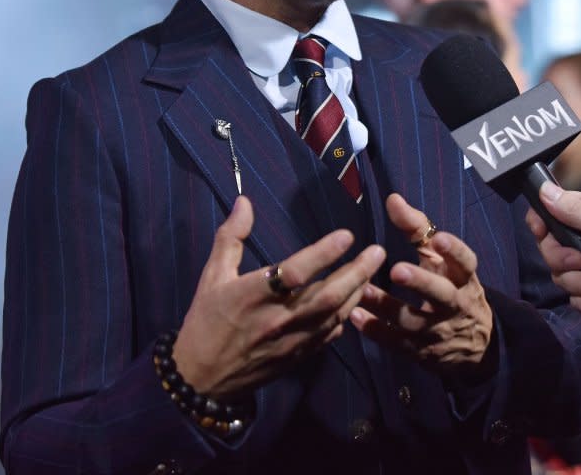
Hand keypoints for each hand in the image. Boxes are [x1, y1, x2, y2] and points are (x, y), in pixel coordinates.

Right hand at [173, 195, 385, 399]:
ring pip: (335, 316)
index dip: (323, 253)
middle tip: (378, 251)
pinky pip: (330, 336)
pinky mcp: (298, 357)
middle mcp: (278, 318)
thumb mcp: (212, 275)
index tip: (347, 234)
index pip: (295, 271)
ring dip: (357, 292)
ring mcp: (291, 341)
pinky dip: (346, 317)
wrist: (201, 379)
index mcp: (254, 295)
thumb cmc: (206, 320)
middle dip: (357, 272)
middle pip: (327, 295)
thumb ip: (231, 237)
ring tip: (373, 270)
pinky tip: (356, 301)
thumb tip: (244, 201)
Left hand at [350, 193, 492, 371]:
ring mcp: (439, 330)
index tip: (439, 240)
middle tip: (397, 270)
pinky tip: (356, 317)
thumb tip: (392, 198)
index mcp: (463, 276)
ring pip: (414, 320)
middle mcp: (455, 303)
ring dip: (387, 306)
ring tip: (362, 291)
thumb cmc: (449, 283)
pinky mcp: (423, 351)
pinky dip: (377, 331)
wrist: (474, 341)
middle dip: (421, 282)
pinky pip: (399, 342)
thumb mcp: (439, 256)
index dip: (455, 251)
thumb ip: (417, 227)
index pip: (466, 262)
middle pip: (441, 294)